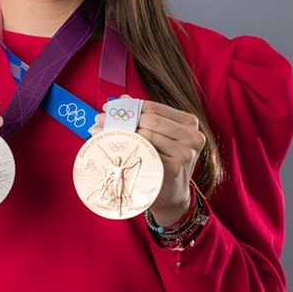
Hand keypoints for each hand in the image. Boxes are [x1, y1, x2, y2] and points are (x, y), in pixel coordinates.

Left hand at [91, 96, 203, 224]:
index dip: (130, 106)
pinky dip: (128, 150)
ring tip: (102, 134)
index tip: (110, 108)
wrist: (172, 193)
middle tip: (100, 121)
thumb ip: (145, 115)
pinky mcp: (175, 169)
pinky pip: (146, 153)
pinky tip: (115, 149)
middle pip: (150, 120)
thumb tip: (123, 99)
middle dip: (122, 120)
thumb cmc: (163, 160)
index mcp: (189, 122)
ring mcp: (186, 153)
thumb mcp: (160, 135)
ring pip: (147, 135)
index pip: (155, 108)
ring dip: (121, 134)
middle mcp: (192, 136)